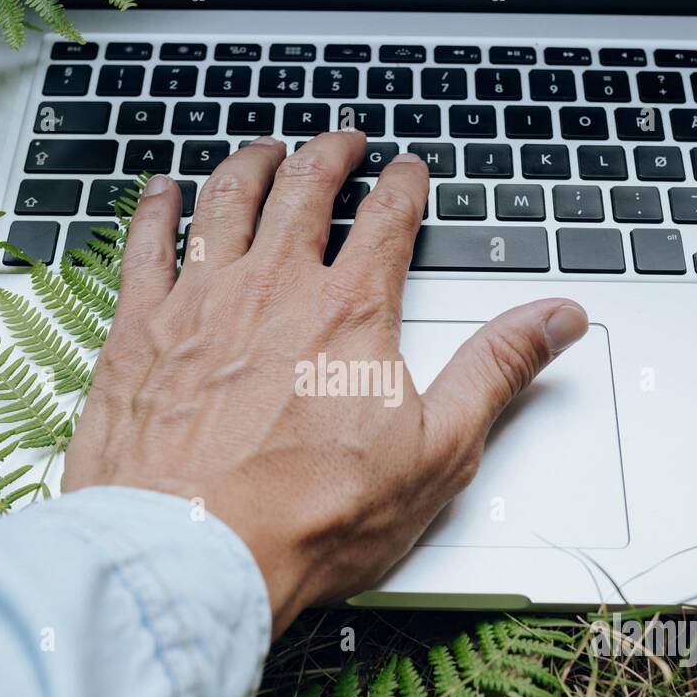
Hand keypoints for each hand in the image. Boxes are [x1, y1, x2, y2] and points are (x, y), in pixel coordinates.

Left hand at [63, 131, 587, 634]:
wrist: (196, 554)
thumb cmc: (311, 517)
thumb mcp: (438, 452)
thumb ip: (498, 372)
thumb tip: (556, 320)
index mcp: (350, 312)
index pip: (387, 217)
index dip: (403, 184)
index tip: (408, 171)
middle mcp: (273, 289)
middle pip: (304, 188)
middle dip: (329, 154)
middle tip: (340, 141)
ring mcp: (200, 302)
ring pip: (226, 200)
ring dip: (250, 164)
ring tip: (264, 150)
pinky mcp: (140, 330)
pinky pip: (145, 244)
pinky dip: (156, 209)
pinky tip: (161, 192)